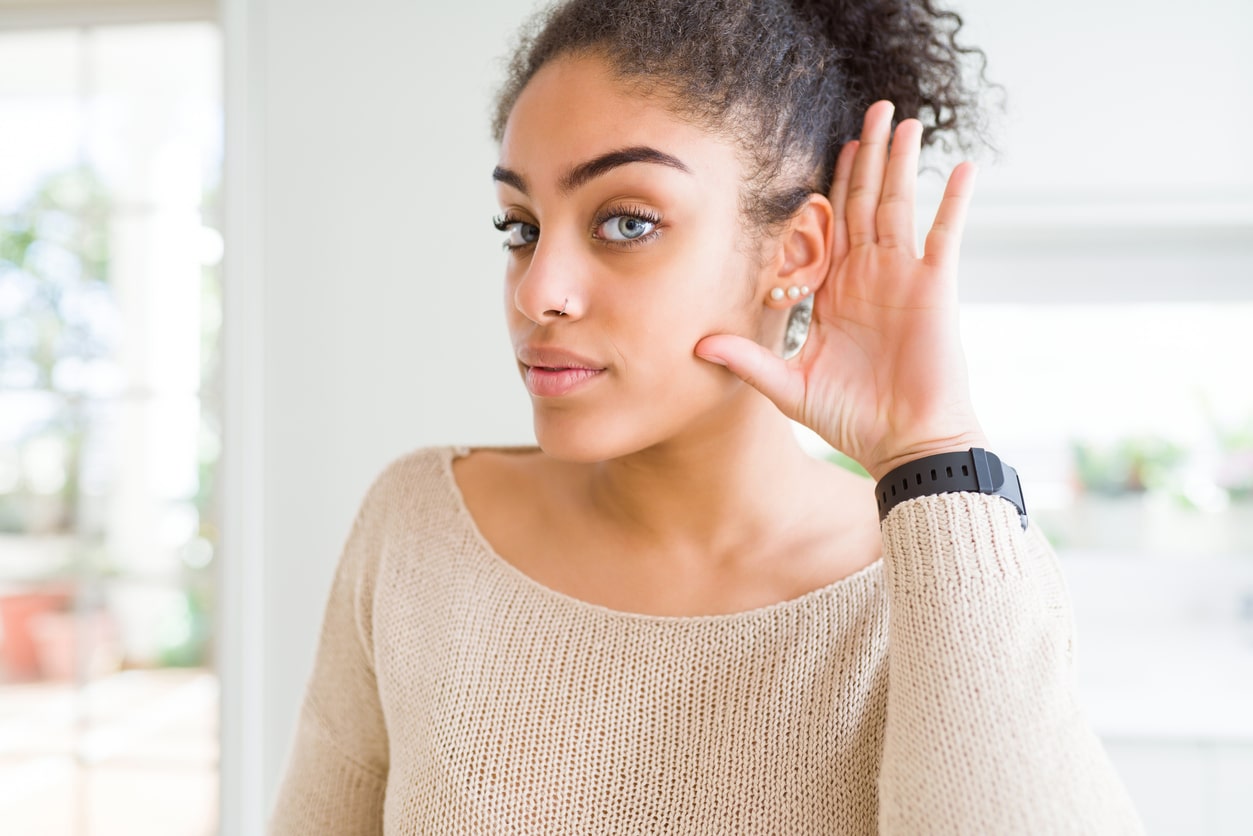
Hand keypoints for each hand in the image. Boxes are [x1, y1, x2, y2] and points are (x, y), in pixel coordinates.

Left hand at [695, 101, 985, 482]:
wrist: (902, 442)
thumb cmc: (850, 419)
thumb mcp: (788, 385)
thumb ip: (747, 360)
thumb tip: (696, 346)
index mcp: (834, 291)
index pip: (826, 226)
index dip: (825, 188)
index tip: (819, 151)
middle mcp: (868, 275)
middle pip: (864, 201)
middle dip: (864, 156)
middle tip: (867, 110)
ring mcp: (903, 277)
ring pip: (899, 204)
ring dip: (900, 161)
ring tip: (902, 118)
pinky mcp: (934, 287)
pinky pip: (945, 234)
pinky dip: (954, 201)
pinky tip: (960, 166)